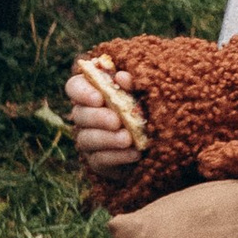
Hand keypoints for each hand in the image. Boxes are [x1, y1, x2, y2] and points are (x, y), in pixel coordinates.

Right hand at [67, 55, 143, 173]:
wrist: (162, 140)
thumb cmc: (148, 107)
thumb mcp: (143, 93)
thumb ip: (132, 83)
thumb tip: (121, 77)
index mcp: (92, 92)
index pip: (75, 86)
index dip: (82, 92)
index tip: (99, 98)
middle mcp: (85, 115)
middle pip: (79, 114)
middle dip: (98, 117)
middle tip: (116, 121)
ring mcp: (89, 139)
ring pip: (87, 139)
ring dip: (108, 139)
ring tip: (128, 139)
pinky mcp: (97, 161)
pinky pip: (100, 160)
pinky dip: (118, 156)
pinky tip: (135, 153)